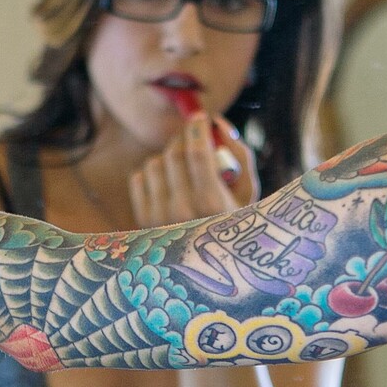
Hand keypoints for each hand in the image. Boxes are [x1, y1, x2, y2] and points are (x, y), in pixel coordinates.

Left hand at [129, 112, 258, 226]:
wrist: (208, 268)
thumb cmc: (235, 224)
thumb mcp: (248, 194)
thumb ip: (239, 154)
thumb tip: (218, 122)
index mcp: (213, 206)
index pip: (197, 153)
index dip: (197, 128)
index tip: (200, 118)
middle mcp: (182, 213)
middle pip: (175, 154)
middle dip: (185, 138)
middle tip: (194, 139)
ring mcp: (158, 218)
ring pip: (155, 163)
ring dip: (169, 157)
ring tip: (184, 168)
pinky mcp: (142, 221)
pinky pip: (139, 178)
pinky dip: (153, 173)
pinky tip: (168, 183)